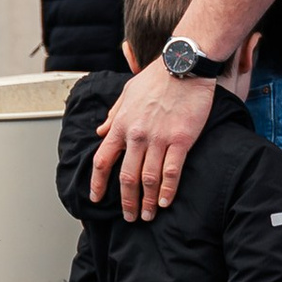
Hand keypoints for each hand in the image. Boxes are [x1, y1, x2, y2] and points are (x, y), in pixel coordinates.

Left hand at [88, 60, 213, 219]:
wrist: (184, 65)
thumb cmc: (157, 77)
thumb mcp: (127, 93)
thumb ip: (113, 115)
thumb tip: (100, 132)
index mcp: (121, 125)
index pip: (103, 161)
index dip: (98, 183)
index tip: (96, 198)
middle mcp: (137, 135)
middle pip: (126, 177)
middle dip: (126, 201)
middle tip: (130, 217)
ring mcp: (159, 139)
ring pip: (148, 178)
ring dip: (147, 201)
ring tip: (148, 215)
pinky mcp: (181, 139)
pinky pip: (172, 171)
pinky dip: (167, 190)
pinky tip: (165, 202)